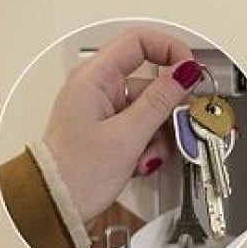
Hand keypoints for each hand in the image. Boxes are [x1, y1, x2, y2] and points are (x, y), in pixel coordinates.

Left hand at [42, 28, 200, 223]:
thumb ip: (161, 100)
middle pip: (150, 80)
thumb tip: (186, 71)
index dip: (170, 50)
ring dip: (158, 133)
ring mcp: (102, 110)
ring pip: (150, 108)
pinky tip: (140, 161)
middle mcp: (96, 88)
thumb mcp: (127, 135)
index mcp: (92, 78)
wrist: (55, 206)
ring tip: (147, 154)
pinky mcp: (108, 130)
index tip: (191, 72)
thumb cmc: (74, 174)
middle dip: (168, 107)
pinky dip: (148, 144)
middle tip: (177, 126)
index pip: (139, 41)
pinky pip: (141, 127)